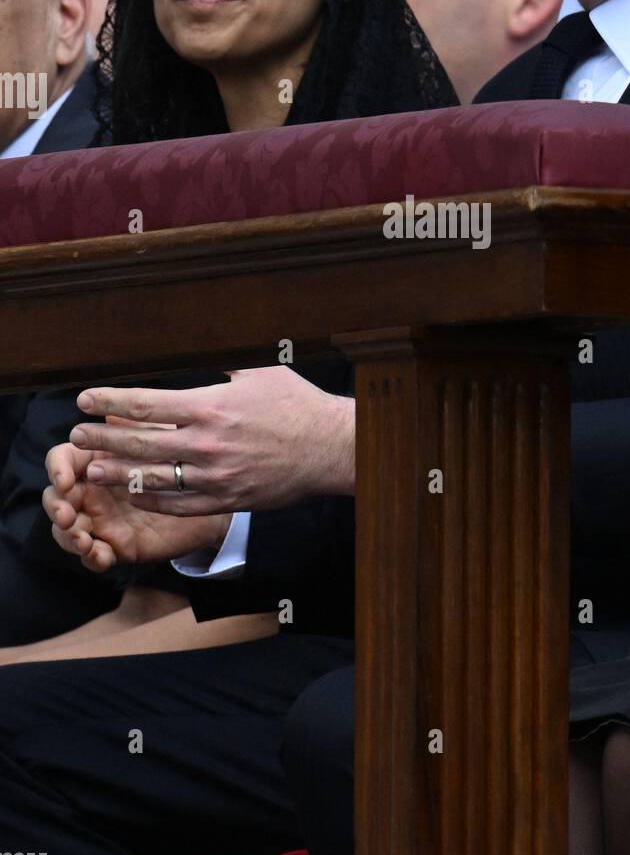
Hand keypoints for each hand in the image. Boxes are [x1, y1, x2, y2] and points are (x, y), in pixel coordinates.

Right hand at [43, 437, 228, 571]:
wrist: (207, 494)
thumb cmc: (177, 458)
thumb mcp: (159, 440)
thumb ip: (136, 426)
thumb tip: (114, 412)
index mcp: (94, 459)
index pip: (62, 459)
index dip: (58, 469)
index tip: (65, 479)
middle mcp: (90, 490)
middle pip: (56, 497)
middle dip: (56, 506)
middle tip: (67, 514)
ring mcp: (100, 518)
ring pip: (67, 530)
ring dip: (68, 535)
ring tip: (82, 538)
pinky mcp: (115, 544)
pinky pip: (95, 556)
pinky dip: (92, 557)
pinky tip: (100, 555)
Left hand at [68, 367, 355, 515]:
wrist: (329, 448)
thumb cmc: (296, 405)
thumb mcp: (258, 373)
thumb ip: (221, 367)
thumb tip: (197, 350)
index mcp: (211, 406)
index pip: (146, 403)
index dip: (110, 401)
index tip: (86, 399)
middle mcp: (207, 443)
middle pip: (140, 442)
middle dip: (102, 436)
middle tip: (75, 435)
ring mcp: (215, 476)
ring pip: (153, 477)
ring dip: (118, 471)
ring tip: (92, 467)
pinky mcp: (226, 499)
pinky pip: (178, 504)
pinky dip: (152, 499)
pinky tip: (134, 493)